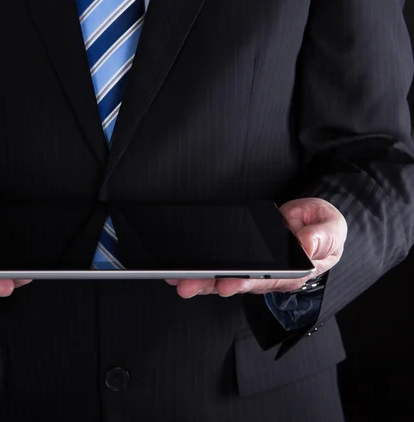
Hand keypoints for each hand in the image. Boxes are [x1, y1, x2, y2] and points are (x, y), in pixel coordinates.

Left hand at [166, 198, 346, 298]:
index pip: (266, 281)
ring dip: (200, 280)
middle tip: (188, 285)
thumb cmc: (323, 229)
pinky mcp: (244, 261)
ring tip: (177, 280)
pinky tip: (181, 270)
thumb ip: (321, 236)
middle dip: (211, 285)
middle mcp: (271, 277)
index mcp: (293, 272)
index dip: (245, 283)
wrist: (314, 223)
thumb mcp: (330, 228)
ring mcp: (255, 271)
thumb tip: (306, 244)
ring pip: (225, 279)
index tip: (227, 284)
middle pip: (238, 283)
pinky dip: (201, 269)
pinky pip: (221, 267)